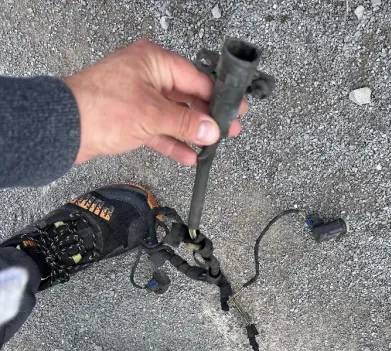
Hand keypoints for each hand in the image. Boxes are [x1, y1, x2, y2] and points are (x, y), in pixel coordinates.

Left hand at [65, 40, 247, 165]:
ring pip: (173, 116)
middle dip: (206, 117)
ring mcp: (139, 100)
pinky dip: (173, 143)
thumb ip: (185, 122)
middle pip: (186, 98)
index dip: (217, 96)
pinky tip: (189, 156)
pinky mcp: (131, 121)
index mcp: (153, 63)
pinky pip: (159, 131)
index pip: (195, 78)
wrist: (64, 129)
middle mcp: (147, 78)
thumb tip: (211, 128)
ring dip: (191, 133)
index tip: (235, 108)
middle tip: (228, 131)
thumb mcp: (152, 115)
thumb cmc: (99, 108)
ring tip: (212, 146)